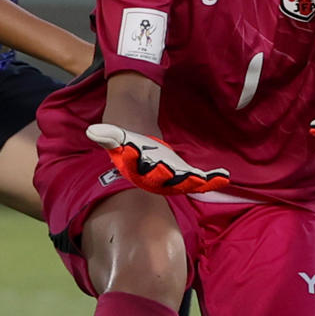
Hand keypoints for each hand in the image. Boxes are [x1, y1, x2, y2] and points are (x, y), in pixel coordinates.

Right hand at [86, 124, 230, 195]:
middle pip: (161, 180)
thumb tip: (92, 131)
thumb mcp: (117, 136)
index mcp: (135, 170)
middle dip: (170, 177)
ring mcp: (171, 179)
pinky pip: (199, 180)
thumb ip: (106, 135)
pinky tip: (222, 175)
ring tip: (206, 179)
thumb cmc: (129, 144)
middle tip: (180, 174)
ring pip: (182, 184)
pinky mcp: (185, 175)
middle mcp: (153, 179)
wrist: (142, 150)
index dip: (137, 163)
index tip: (138, 153)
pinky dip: (211, 179)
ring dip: (195, 182)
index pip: (135, 169)